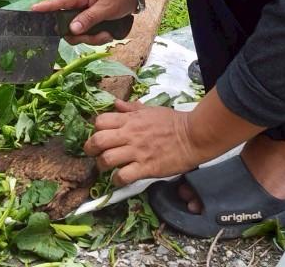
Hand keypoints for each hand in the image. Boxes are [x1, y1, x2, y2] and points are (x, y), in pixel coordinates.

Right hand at [31, 0, 135, 43]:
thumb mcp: (107, 7)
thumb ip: (89, 18)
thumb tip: (71, 29)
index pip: (58, 2)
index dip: (45, 7)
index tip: (32, 11)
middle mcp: (79, 4)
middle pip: (67, 26)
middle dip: (81, 36)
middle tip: (98, 36)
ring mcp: (84, 13)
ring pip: (79, 33)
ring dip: (93, 38)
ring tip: (108, 34)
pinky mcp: (91, 20)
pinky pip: (88, 34)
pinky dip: (98, 37)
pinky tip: (110, 33)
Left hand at [84, 100, 204, 186]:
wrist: (193, 136)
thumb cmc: (173, 122)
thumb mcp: (151, 110)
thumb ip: (131, 108)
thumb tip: (115, 103)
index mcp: (130, 119)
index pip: (100, 121)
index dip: (95, 130)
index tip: (100, 136)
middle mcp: (129, 134)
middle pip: (97, 141)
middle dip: (90, 150)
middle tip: (95, 155)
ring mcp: (137, 152)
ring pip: (106, 160)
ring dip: (102, 166)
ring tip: (108, 169)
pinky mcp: (146, 168)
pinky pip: (123, 176)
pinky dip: (117, 180)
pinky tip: (120, 179)